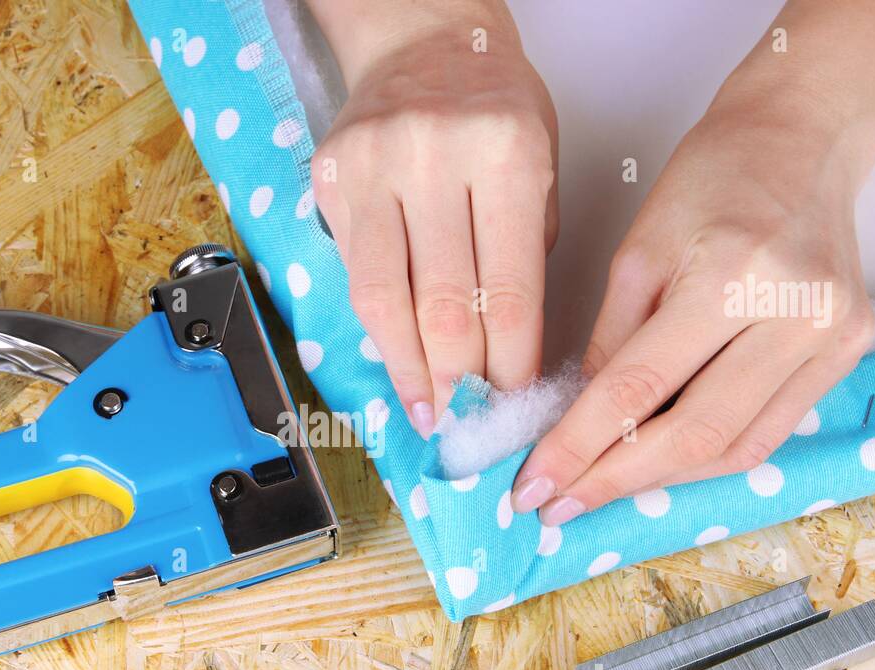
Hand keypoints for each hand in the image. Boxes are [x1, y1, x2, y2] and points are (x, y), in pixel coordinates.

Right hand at [310, 3, 557, 435]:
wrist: (422, 41)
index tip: (512, 403)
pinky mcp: (332, 179)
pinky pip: (355, 274)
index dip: (510, 361)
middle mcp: (435, 157)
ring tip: (426, 409)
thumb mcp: (542, 165)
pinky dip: (378, 328)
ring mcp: (374, 167)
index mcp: (506, 154)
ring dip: (408, 366)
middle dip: (459, 378)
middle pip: (446, 303)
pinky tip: (396, 358)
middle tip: (467, 423)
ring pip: (387, 297)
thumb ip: (527, 251)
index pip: (510, 288)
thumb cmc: (494, 107)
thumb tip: (508, 354)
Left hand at [512, 102, 874, 522]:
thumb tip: (573, 426)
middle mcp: (794, 315)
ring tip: (600, 489)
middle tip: (559, 506)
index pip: (638, 387)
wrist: (804, 137)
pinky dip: (707, 459)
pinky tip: (658, 466)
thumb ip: (609, 343)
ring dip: (660, 480)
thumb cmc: (712, 180)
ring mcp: (831, 339)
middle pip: (692, 434)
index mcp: (731, 277)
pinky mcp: (847, 353)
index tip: (532, 485)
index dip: (578, 446)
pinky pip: (768, 433)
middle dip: (614, 480)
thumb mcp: (639, 252)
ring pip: (734, 448)